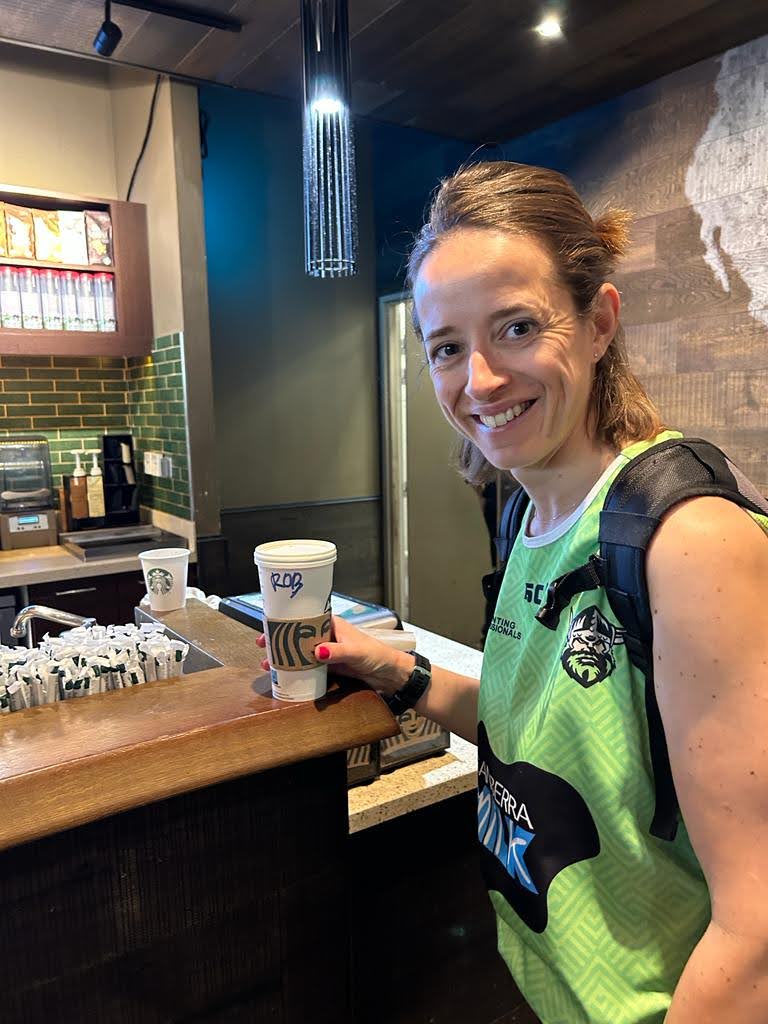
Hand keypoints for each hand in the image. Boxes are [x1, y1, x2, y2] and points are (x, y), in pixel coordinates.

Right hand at [256, 615, 412, 694]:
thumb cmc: (376, 655)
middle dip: (279, 640)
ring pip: (300, 652)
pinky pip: (308, 667)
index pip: (305, 619)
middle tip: (262, 646)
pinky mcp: (329, 667)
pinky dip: (295, 669)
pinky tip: (285, 674)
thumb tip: (316, 651)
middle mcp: (327, 636)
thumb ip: (337, 652)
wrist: (389, 674)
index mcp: (332, 625)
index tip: (270, 627)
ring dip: (284, 656)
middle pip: (298, 635)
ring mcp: (327, 652)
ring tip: (268, 663)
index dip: (286, 622)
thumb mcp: (356, 651)